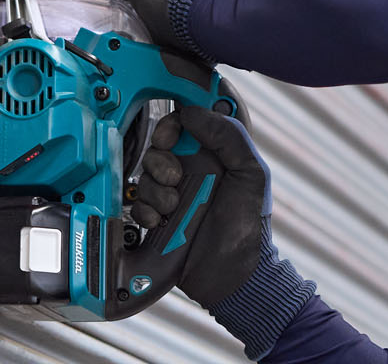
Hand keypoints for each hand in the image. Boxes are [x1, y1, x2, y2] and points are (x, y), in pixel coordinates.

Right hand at [133, 107, 315, 359]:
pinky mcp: (157, 218)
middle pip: (157, 148)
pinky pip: (136, 204)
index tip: (170, 138)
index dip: (172, 125)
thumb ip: (228, 135)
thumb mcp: (250, 173)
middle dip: (160, 162)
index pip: (184, 122)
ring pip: (144, 176)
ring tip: (173, 208)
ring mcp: (173, 194)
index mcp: (215, 153)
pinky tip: (160, 222)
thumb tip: (192, 112)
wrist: (233, 275)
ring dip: (155, 191)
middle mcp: (192, 169)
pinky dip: (145, 212)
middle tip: (174, 179)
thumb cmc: (248, 225)